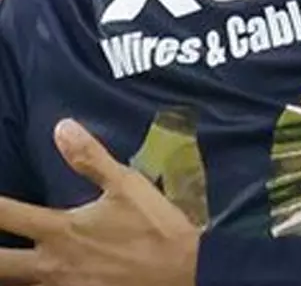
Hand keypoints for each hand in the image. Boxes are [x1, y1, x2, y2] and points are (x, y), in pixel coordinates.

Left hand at [0, 119, 199, 285]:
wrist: (185, 272)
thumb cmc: (155, 227)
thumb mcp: (128, 186)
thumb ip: (91, 159)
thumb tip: (61, 128)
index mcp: (59, 230)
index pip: (6, 215)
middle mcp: (50, 264)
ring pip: (14, 284)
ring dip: (9, 272)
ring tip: (8, 264)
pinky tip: (36, 280)